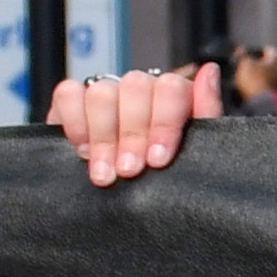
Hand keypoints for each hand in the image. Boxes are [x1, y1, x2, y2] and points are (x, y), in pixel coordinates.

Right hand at [49, 62, 226, 184]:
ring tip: (105, 173)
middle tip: (129, 170)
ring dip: (103, 136)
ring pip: (102, 92)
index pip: (171, 87)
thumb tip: (209, 71)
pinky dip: (74, 121)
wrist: (132, 205)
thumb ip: (206, 113)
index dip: (163, 122)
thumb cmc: (168, 177)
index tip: (157, 160)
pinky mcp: (72, 102)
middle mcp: (140, 90)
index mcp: (174, 97)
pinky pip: (67, 93)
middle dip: (132, 133)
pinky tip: (82, 150)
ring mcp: (106, 93)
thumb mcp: (195, 153)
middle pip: (135, 87)